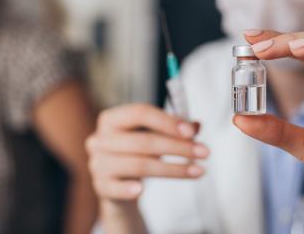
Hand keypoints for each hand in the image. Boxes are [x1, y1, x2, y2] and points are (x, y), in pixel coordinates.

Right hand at [86, 103, 208, 201]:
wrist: (118, 183)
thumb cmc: (138, 152)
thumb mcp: (156, 135)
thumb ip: (175, 129)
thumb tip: (196, 126)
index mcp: (112, 119)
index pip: (140, 113)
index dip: (167, 121)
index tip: (191, 132)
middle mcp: (100, 139)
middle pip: (143, 141)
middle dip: (178, 147)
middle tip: (205, 152)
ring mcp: (98, 163)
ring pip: (138, 165)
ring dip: (172, 169)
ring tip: (198, 171)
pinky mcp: (100, 187)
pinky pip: (115, 188)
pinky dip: (128, 189)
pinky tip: (142, 191)